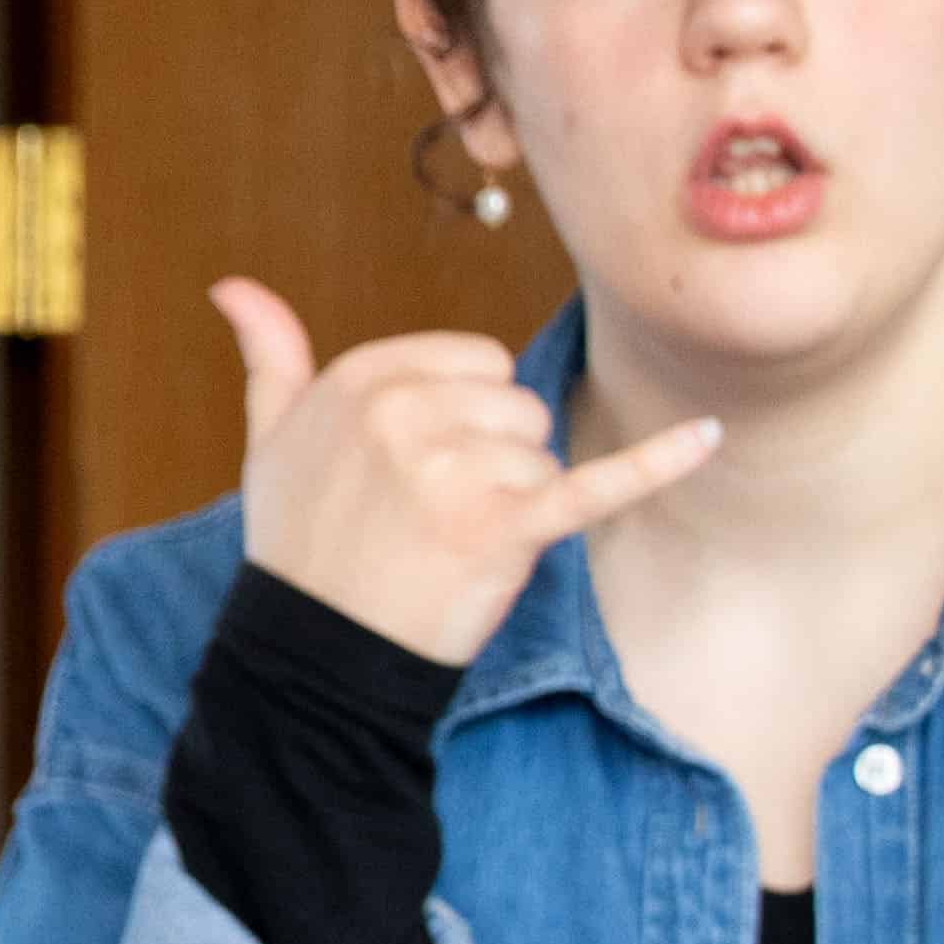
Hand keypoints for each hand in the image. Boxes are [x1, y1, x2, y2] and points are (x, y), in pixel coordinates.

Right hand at [215, 277, 718, 665]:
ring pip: (543, 453)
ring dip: (516, 502)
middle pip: (516, 404)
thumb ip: (269, 355)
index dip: (460, 418)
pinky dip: (658, 463)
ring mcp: (456, 470)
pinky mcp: (505, 530)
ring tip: (452, 545)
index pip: (473, 361)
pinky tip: (711, 436)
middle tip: (431, 516)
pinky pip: (595, 484)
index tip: (413, 471)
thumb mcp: (269, 441)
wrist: (312, 659)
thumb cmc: (300, 547)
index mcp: (362, 376)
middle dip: (492, 458)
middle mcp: (407, 412)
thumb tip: (232, 284)